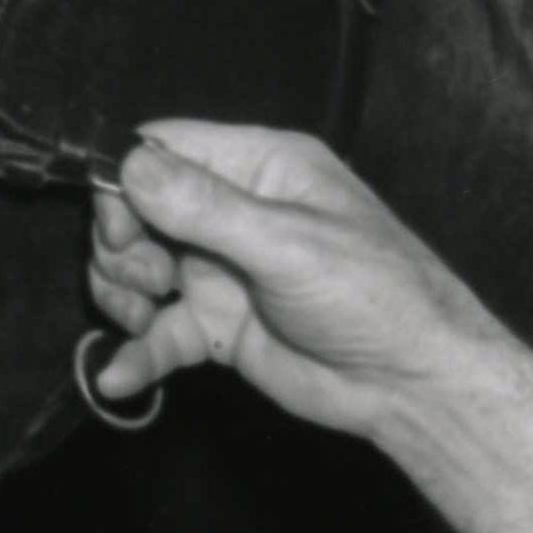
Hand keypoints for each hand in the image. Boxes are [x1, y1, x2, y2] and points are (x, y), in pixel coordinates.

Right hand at [83, 120, 490, 436]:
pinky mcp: (220, 327)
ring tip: (143, 319)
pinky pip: (159, 333)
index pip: (163, 147)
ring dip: (121, 294)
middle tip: (151, 279)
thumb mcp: (288, 244)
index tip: (122, 227)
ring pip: (138, 267)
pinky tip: (119, 378)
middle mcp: (235, 211)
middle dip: (122, 244)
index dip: (125, 181)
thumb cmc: (373, 297)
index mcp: (261, 166)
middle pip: (137, 208)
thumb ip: (206, 206)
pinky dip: (135, 354)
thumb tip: (128, 163)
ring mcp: (224, 271)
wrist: (413, 384)